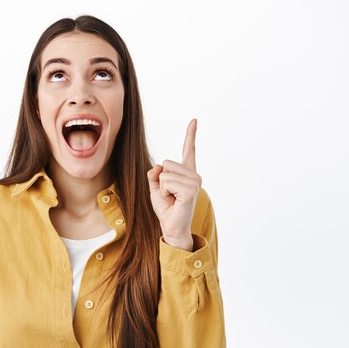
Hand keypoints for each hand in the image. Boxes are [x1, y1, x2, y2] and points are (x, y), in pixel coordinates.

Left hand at [147, 118, 201, 249]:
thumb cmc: (166, 208)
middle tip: (169, 195)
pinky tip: (174, 201)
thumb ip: (154, 175)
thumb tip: (157, 167)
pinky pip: (167, 181)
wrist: (172, 227)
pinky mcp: (190, 190)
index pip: (188, 150)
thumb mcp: (155, 188)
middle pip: (166, 163)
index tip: (194, 120)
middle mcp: (193, 175)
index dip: (191, 134)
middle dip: (160, 180)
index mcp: (187, 173)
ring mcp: (194, 182)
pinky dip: (165, 192)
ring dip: (162, 188)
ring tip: (172, 199)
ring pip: (165, 173)